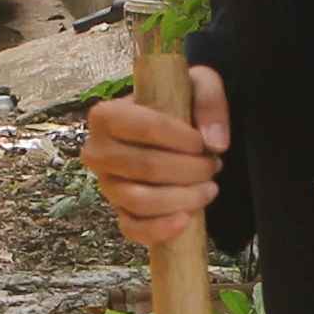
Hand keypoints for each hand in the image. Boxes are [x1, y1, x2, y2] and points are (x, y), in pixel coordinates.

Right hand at [85, 60, 229, 249]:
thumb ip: (210, 101)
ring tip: (209, 187)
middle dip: (189, 169)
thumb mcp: (197, 84)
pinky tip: (186, 220)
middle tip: (214, 165)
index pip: (143, 128)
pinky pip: (133, 228)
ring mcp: (107, 185)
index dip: (180, 139)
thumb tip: (215, 142)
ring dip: (182, 197)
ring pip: (140, 200)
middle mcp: (97, 152)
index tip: (203, 143)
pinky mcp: (119, 211)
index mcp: (105, 115)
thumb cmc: (177, 104)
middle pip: (145, 167)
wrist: (169, 130)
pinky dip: (160, 229)